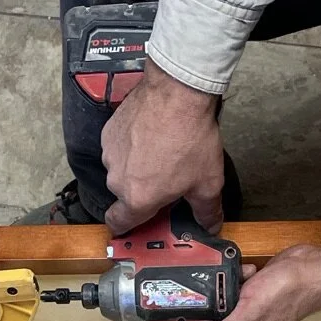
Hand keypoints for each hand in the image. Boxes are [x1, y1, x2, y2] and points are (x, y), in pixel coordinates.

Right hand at [101, 62, 223, 234]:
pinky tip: (152, 136)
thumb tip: (211, 225)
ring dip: (137, 166)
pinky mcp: (109, 131)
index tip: (132, 225)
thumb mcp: (208, 183)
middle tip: (166, 180)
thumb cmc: (190, 137)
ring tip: (162, 153)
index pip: (117, 223)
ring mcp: (110, 153)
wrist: (177, 93)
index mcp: (138, 198)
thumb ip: (207, 211)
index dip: (124, 228)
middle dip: (142, 190)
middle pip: (125, 194)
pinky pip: (119, 147)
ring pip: (121, 169)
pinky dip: (132, 145)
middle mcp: (117, 178)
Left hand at [150, 242, 320, 320]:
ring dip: (204, 299)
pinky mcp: (254, 294)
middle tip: (161, 307)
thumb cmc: (285, 293)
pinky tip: (230, 270)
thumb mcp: (250, 315)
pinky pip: (231, 291)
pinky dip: (227, 281)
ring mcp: (249, 313)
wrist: (314, 272)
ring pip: (216, 312)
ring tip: (187, 285)